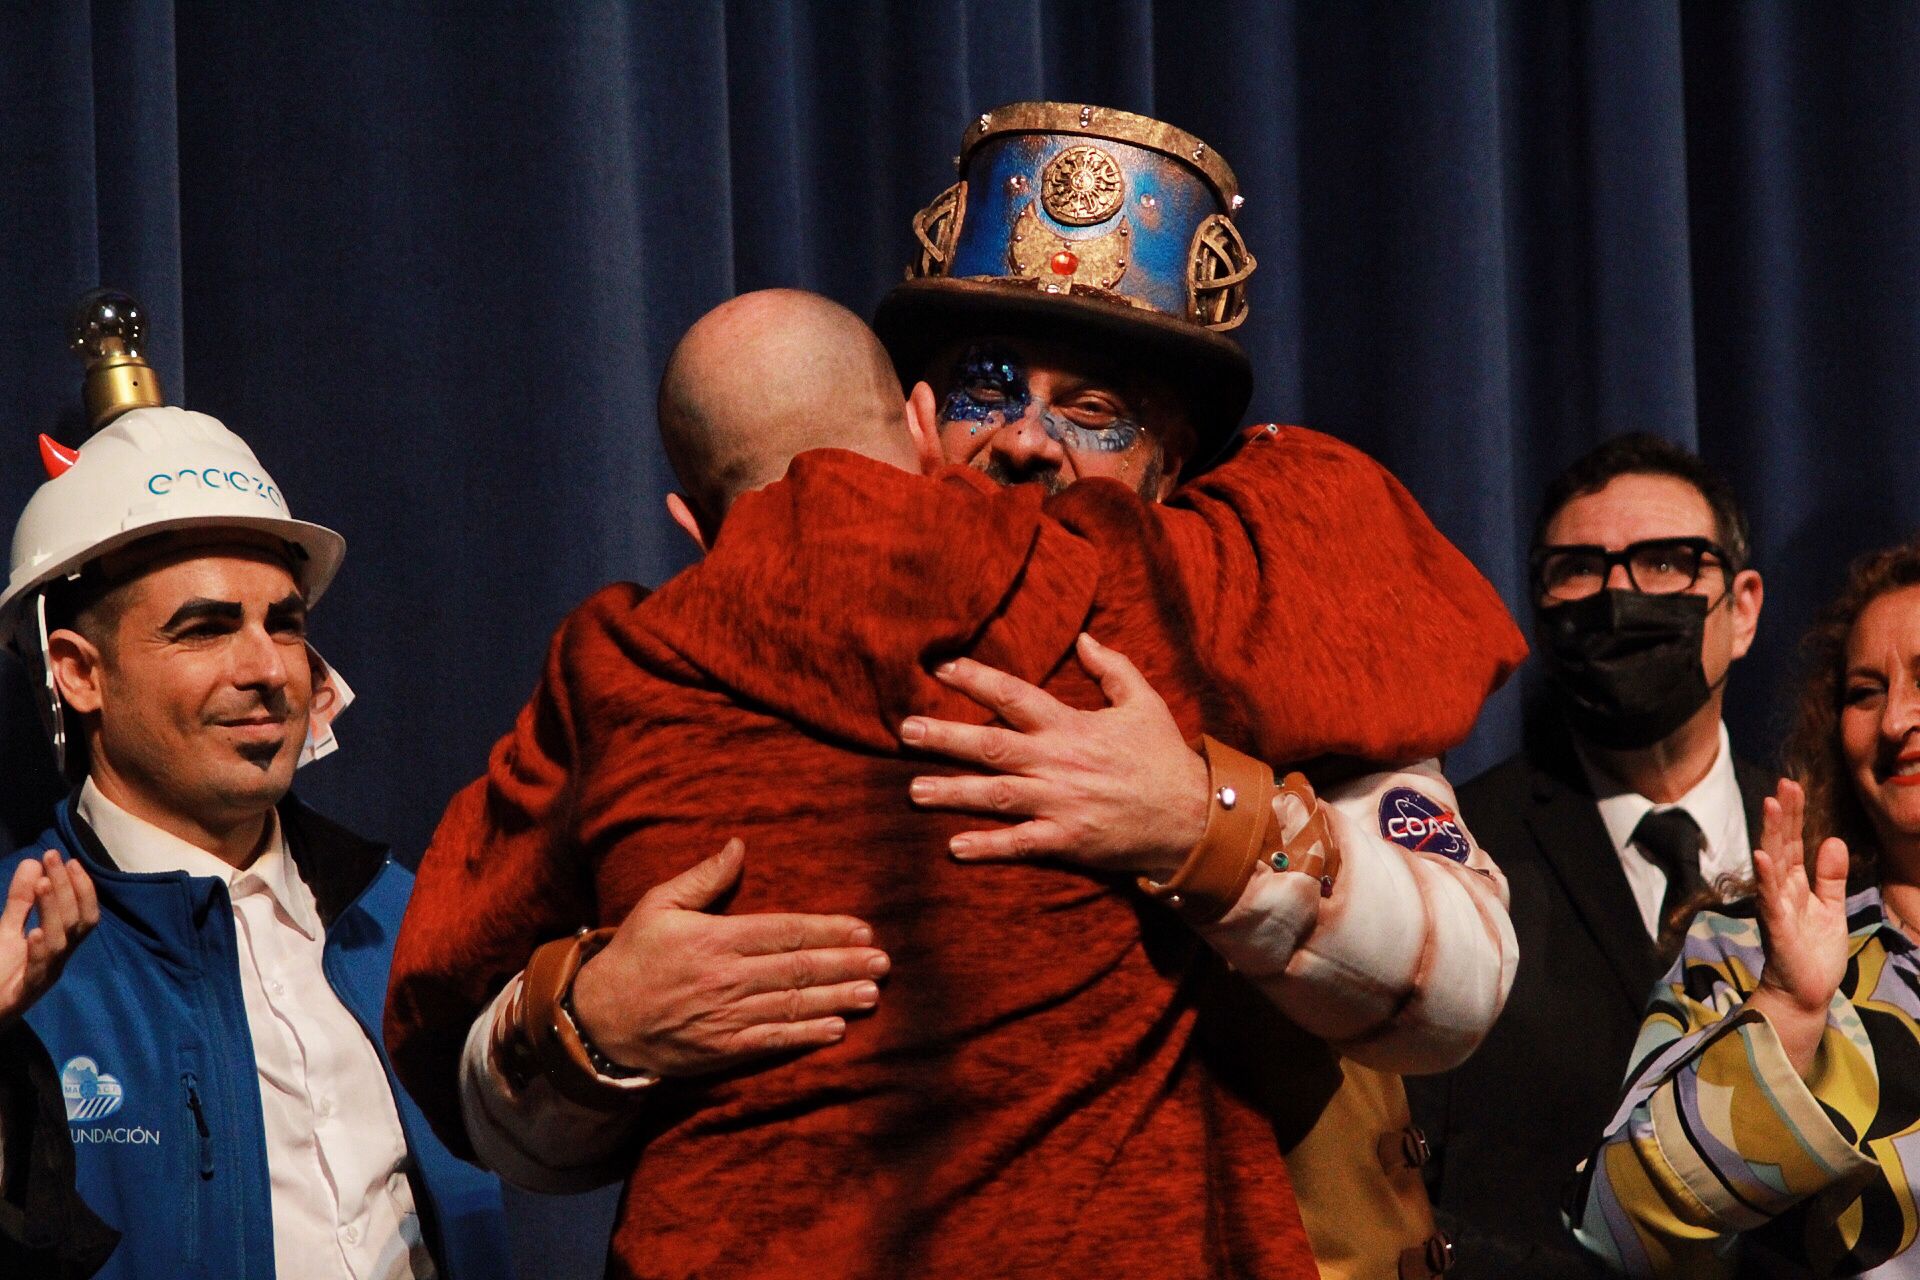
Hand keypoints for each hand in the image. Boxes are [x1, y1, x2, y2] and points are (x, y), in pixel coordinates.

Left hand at [0, 851, 99, 1031]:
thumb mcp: (8, 931)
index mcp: (60, 945)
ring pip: (59, 942)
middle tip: (53, 859)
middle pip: (73, 922)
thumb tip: (33, 862)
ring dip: (52, 911)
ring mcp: (43, 978)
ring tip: (43, 883)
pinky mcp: (23, 995)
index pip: (82, 912)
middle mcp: (58, 960)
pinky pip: (37, 973)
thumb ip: (21, 901)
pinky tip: (35, 933)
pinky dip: (39, 952)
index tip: (67, 859)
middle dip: (66, 888)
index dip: (80, 887)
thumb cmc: (1, 973)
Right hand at [569, 839, 888, 1076]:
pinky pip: (771, 1041)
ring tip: (872, 994)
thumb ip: (704, 878)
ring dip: (836, 999)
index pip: (784, 931)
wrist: (598, 1020)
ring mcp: (725, 1016)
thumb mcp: (658, 905)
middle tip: (884, 962)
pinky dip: (805, 1036)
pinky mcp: (721, 1049)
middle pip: (797, 969)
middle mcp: (725, 978)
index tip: (863, 930)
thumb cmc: (632, 955)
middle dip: (845, 964)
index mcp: (715, 939)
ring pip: (792, 1005)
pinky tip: (836, 1029)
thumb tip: (739, 847)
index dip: (827, 930)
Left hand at [900, 633, 1207, 879]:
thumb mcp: (1144, 703)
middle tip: (905, 730)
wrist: (1195, 817)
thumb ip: (1112, 668)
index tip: (940, 668)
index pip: (1015, 695)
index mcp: (1071, 726)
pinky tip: (955, 848)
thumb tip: (1084, 638)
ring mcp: (1062, 803)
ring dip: (953, 792)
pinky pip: (1021, 844)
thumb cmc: (1165, 757)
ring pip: (997, 795)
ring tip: (913, 790)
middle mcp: (1059, 762)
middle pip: (992, 745)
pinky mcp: (1069, 840)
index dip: (976, 680)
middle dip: (946, 736)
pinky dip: (988, 846)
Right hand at [1746, 779, 1850, 1077]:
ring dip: (1770, 834)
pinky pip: (1770, 898)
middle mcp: (1781, 890)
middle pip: (1781, 845)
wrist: (1805, 993)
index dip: (1793, 815)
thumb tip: (1833, 840)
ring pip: (1773, 864)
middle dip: (1782, 815)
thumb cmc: (1814, 952)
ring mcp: (1776, 906)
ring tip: (1771, 805)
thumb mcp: (1831, 908)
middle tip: (1784, 783)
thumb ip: (1830, 876)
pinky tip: (1763, 856)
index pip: (1793, 842)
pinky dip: (1766, 877)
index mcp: (1795, 884)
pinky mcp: (1777, 927)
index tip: (1792, 785)